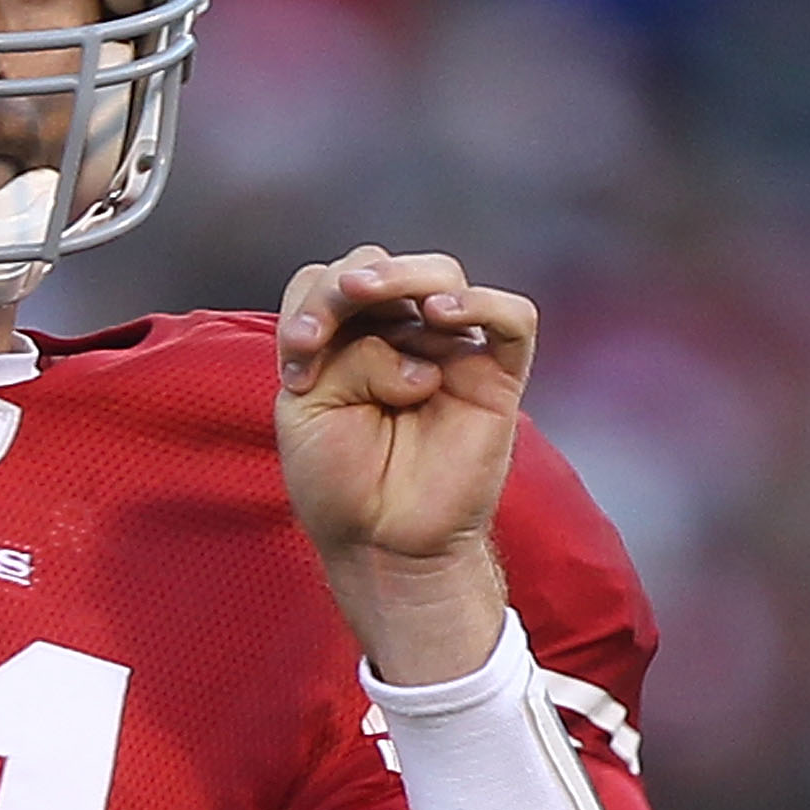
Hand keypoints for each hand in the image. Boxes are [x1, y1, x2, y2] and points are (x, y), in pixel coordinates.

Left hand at [274, 246, 536, 678]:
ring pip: (440, 275)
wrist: (382, 543)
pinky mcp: (496, 376)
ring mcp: (448, 351)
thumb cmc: (340, 481)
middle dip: (347, 285)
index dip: (310, 305)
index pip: (328, 282)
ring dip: (400, 277)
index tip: (296, 362)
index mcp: (345, 339)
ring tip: (371, 295)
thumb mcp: (310, 410)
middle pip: (381, 266)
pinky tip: (442, 312)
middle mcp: (398, 335)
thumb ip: (343, 357)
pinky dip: (481, 303)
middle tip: (325, 319)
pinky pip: (512, 320)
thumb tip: (414, 347)